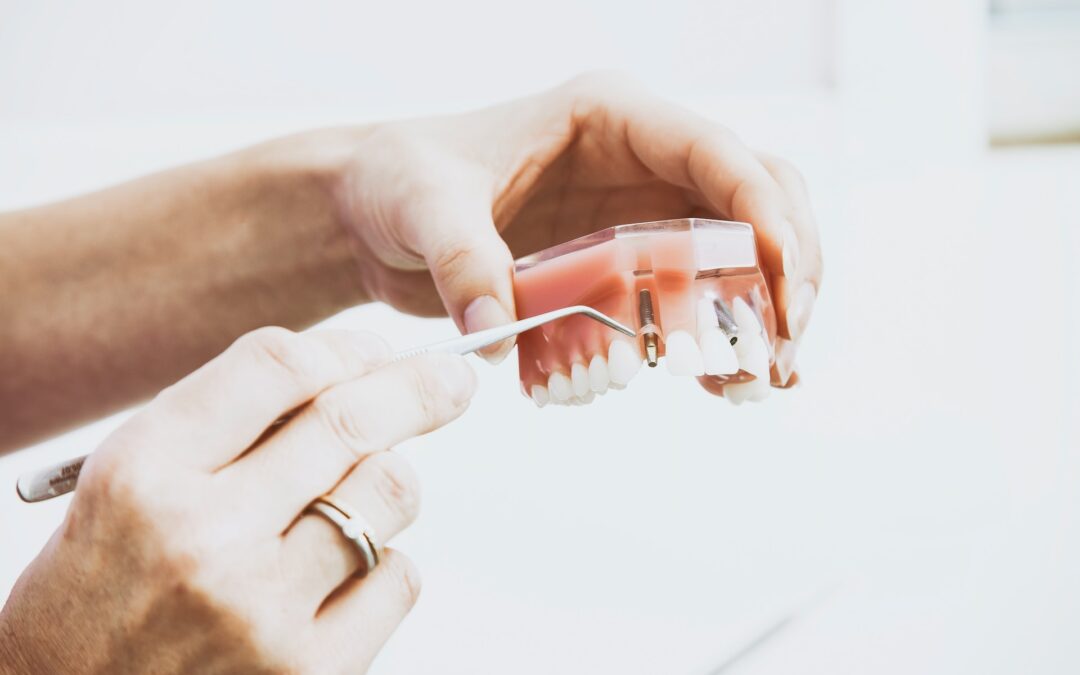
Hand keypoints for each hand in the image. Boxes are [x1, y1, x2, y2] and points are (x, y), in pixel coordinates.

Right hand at [0, 328, 475, 673]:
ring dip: (386, 482)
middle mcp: (204, 538)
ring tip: (350, 500)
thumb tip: (356, 371)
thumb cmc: (106, 584)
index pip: (277, 367)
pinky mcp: (309, 671)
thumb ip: (230, 422)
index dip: (345, 348)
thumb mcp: (132, 480)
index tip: (375, 351)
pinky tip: (340, 575)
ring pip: (389, 493)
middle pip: (351, 422)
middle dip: (418, 388)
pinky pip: (399, 578)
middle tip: (451, 381)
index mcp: (147, 472)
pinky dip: (385, 563)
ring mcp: (261, 611)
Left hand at [331, 72, 821, 383]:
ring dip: (764, 314)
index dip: (763, 212)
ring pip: (741, 253)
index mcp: (612, 119)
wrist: (374, 215)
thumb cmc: (400, 180)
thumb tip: (497, 330)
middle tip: (780, 347)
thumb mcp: (424, 206)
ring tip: (763, 381)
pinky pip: (696, 298)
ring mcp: (640, 215)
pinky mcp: (625, 266)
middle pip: (757, 199)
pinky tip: (726, 386)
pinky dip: (720, 338)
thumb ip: (462, 260)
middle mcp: (642, 163)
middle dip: (785, 270)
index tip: (781, 282)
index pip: (716, 153)